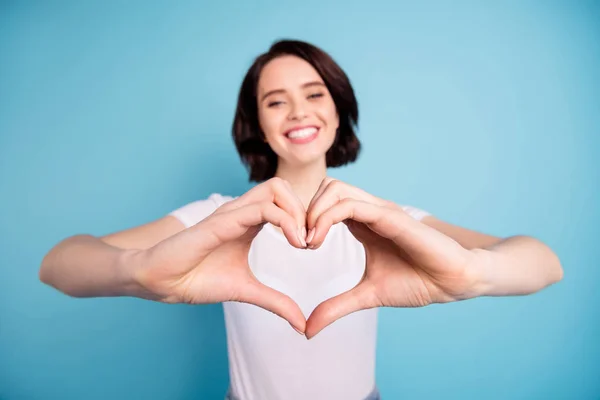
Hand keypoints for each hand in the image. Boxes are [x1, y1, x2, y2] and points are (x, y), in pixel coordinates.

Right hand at [131, 177, 307, 332]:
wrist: (161, 282)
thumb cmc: (197, 280)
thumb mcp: (247, 291)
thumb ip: (276, 302)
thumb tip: (302, 324)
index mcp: (248, 222)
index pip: (283, 201)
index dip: (303, 218)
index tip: (311, 247)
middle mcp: (240, 211)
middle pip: (282, 186)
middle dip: (305, 209)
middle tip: (310, 241)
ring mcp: (231, 213)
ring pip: (275, 188)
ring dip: (298, 212)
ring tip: (302, 242)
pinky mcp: (222, 222)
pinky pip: (261, 208)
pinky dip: (285, 221)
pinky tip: (293, 242)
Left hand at [304, 178, 481, 338]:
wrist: (452, 282)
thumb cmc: (417, 282)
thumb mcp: (366, 295)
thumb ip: (336, 306)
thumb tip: (308, 330)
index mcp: (362, 223)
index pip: (325, 203)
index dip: (305, 219)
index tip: (299, 246)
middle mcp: (369, 211)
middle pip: (326, 187)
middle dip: (304, 210)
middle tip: (300, 241)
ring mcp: (380, 211)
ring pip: (335, 189)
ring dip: (313, 211)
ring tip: (309, 241)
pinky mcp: (390, 216)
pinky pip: (352, 205)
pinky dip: (327, 217)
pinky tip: (318, 240)